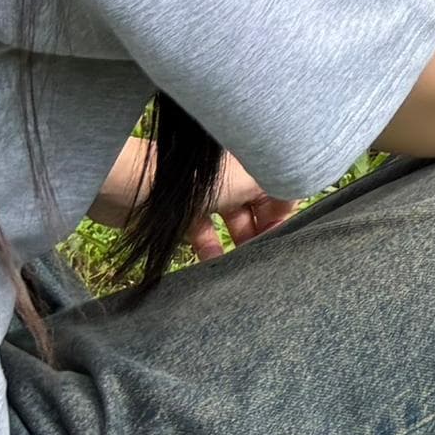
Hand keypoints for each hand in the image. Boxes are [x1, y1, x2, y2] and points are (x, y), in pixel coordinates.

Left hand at [90, 139, 296, 258]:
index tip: (284, 242)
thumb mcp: (249, 182)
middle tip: (265, 260)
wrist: (138, 188)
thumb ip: (279, 193)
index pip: (279, 192)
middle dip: (263, 233)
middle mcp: (233, 179)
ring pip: (233, 224)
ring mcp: (209, 197)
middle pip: (258, 209)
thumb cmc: (200, 181)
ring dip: (239, 245)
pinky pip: (206, 235)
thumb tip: (296, 209)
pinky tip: (214, 268)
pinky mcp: (186, 215)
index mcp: (251, 165)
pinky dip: (211, 251)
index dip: (284, 217)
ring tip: (244, 269)